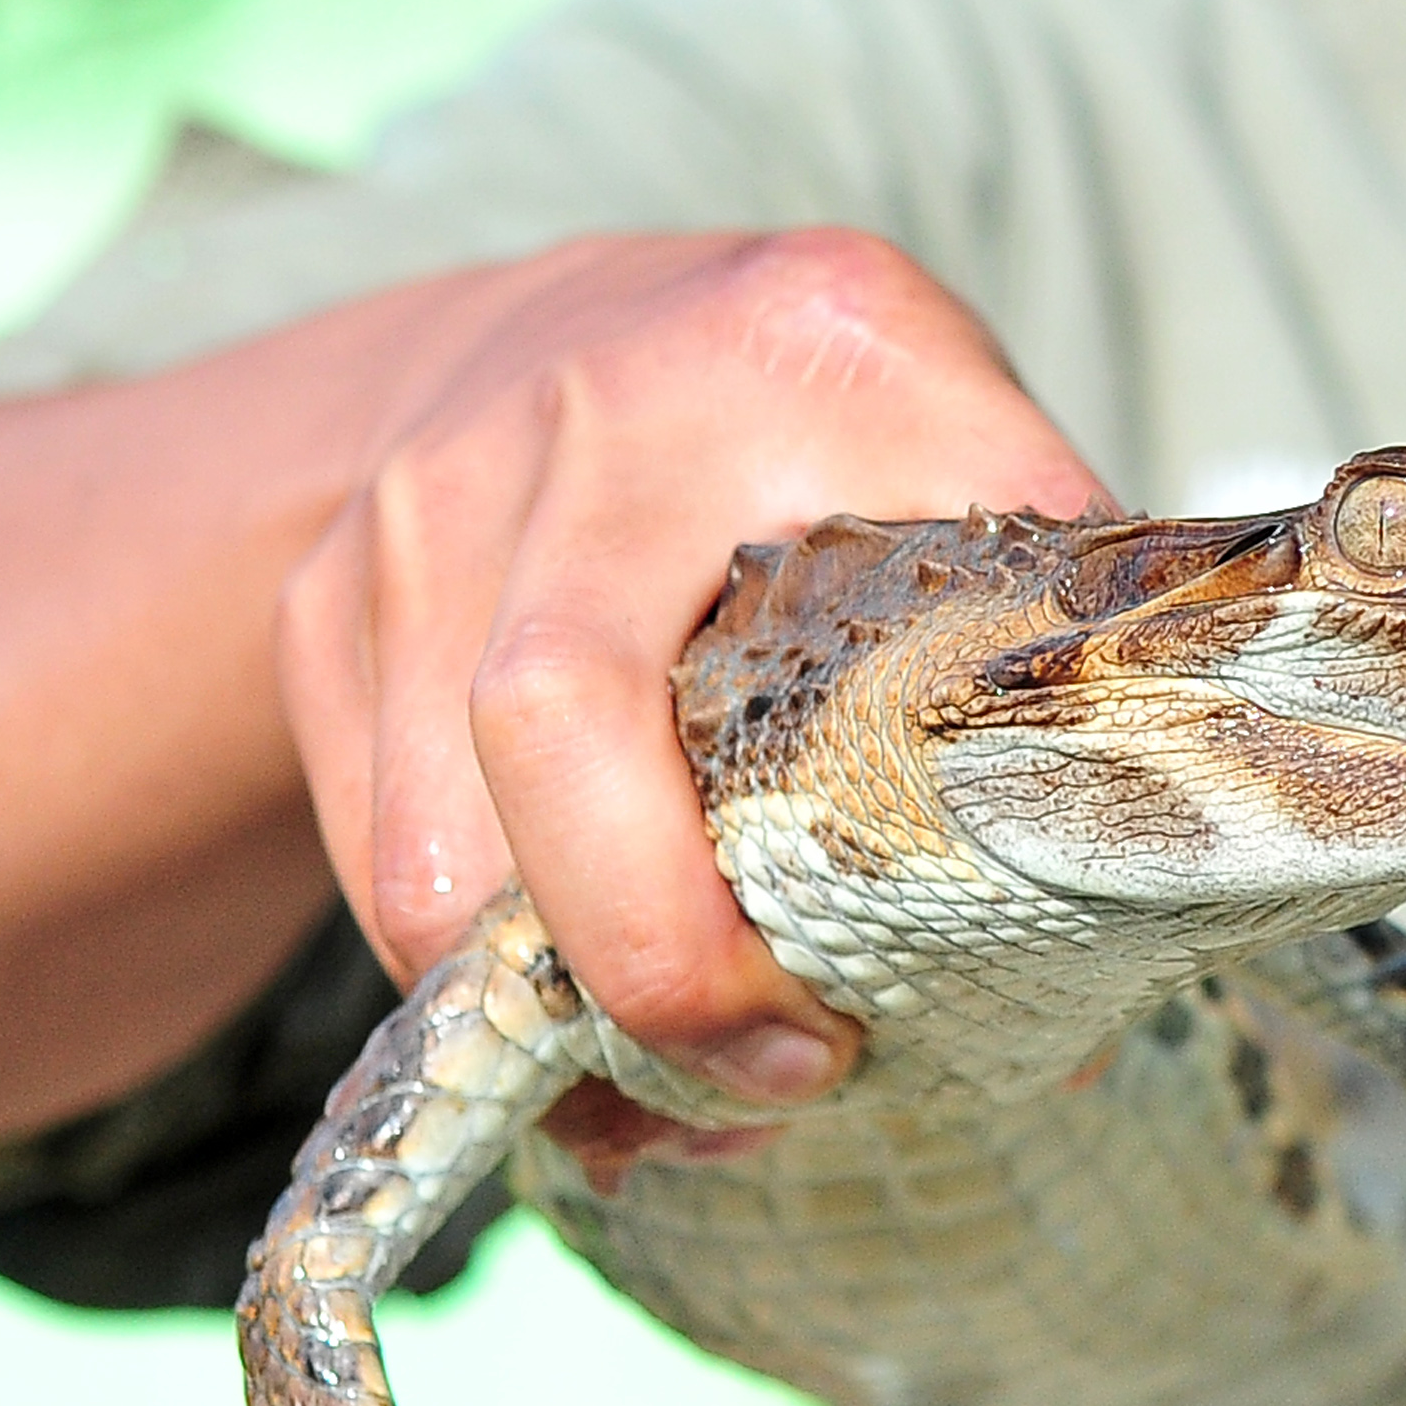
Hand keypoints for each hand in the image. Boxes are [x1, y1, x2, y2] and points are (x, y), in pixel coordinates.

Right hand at [273, 229, 1107, 1157]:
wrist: (593, 321)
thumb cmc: (842, 445)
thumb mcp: (983, 478)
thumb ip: (1043, 673)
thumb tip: (1079, 959)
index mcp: (813, 354)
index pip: (801, 631)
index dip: (809, 867)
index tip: (846, 1025)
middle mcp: (596, 407)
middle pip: (550, 728)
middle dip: (644, 960)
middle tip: (763, 1077)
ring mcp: (432, 495)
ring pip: (431, 839)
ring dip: (543, 1007)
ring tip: (674, 1084)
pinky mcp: (326, 598)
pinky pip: (372, 851)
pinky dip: (469, 976)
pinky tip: (575, 1013)